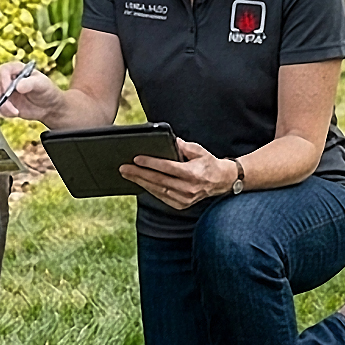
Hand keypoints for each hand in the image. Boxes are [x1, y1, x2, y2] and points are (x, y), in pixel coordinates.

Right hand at [0, 60, 61, 119]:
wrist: (49, 107)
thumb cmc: (47, 91)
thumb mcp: (42, 84)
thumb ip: (31, 83)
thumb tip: (18, 86)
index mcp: (17, 69)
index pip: (4, 70)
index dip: (3, 80)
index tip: (8, 91)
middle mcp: (9, 79)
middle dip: (3, 97)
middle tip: (12, 106)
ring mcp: (6, 91)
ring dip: (3, 106)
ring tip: (15, 112)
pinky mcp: (5, 103)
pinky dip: (5, 112)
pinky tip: (16, 113)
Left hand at [120, 139, 237, 209]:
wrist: (221, 181)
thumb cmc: (208, 163)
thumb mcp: (198, 150)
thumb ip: (183, 146)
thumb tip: (169, 140)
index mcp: (192, 173)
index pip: (167, 168)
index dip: (150, 163)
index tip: (136, 159)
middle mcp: (188, 188)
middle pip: (158, 180)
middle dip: (139, 174)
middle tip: (124, 168)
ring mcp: (184, 199)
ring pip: (158, 190)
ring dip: (141, 182)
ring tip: (127, 174)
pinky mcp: (181, 205)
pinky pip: (161, 197)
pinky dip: (150, 189)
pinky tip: (140, 182)